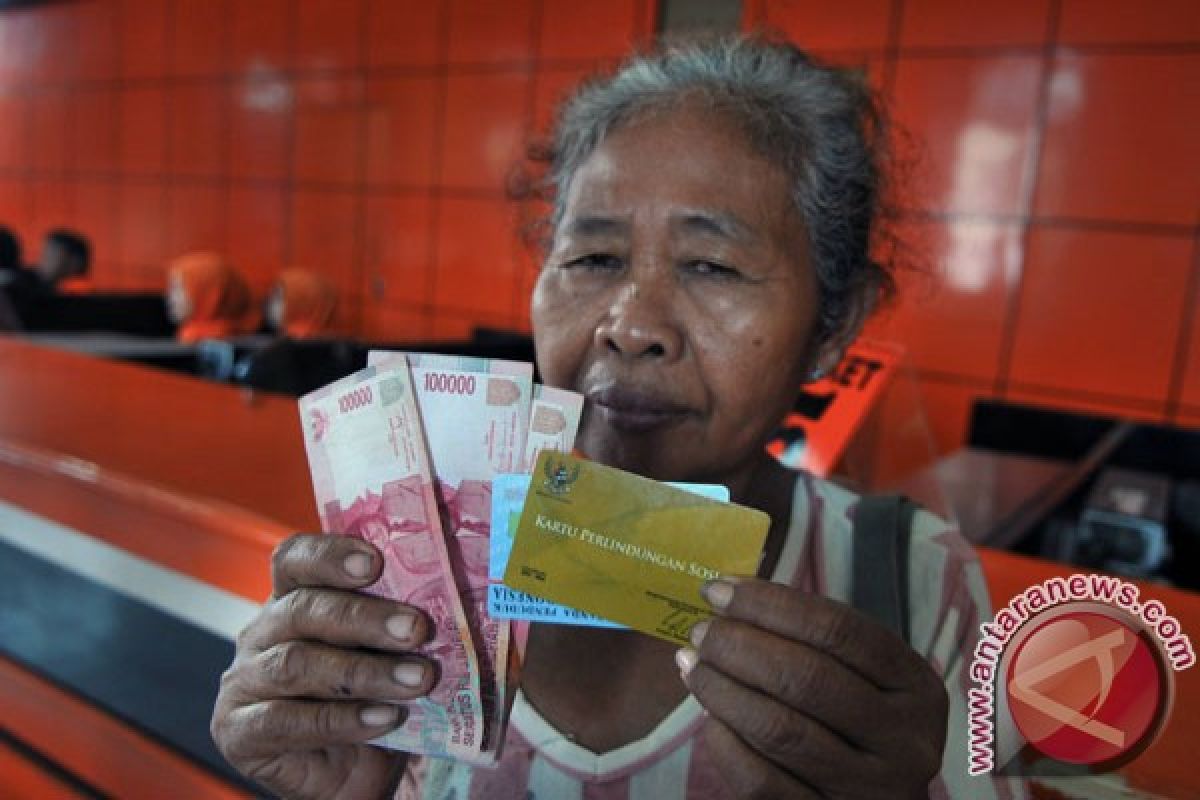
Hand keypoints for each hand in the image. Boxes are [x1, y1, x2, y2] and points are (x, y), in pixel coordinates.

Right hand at [211, 534, 436, 799]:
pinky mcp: (240, 730)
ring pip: (296, 664)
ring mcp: (244, 681)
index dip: (330, 555)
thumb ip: (401, 625)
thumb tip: (453, 601)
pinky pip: (286, 720)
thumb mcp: (388, 655)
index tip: (375, 563)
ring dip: (364, 672)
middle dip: (365, 617)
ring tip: (418, 679)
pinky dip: (342, 719)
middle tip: (417, 629)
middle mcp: (262, 633)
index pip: (295, 560)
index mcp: (293, 599)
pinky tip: (386, 718)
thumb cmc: (372, 700)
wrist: (353, 775)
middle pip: (303, 609)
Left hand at [677, 579, 947, 798]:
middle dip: (739, 645)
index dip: (771, 604)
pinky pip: (761, 780)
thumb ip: (812, 638)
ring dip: (722, 689)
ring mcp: (870, 789)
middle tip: (702, 630)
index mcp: (916, 687)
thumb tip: (729, 598)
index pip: (838, 630)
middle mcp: (904, 740)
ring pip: (780, 729)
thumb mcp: (865, 677)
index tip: (719, 589)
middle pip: (807, 677)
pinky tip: (710, 718)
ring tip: (693, 664)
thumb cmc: (859, 723)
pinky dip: (725, 743)